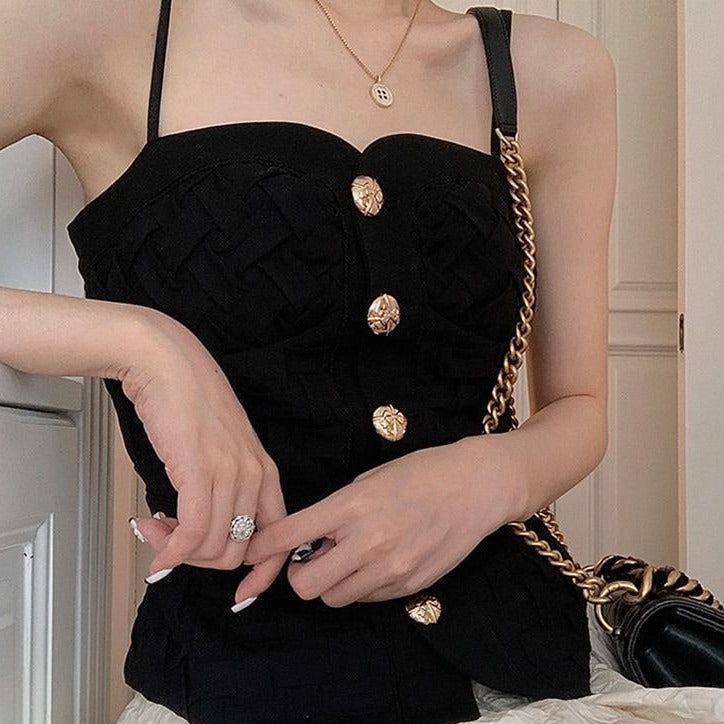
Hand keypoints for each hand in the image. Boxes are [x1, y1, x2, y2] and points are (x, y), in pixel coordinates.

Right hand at [120, 310, 288, 602]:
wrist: (168, 364)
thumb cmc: (191, 403)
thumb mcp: (221, 450)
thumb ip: (221, 489)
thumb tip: (199, 534)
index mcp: (266, 472)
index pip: (279, 538)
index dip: (263, 575)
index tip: (243, 596)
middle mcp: (254, 476)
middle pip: (237, 552)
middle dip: (200, 561)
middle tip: (171, 545)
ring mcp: (230, 473)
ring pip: (212, 547)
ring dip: (177, 552)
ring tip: (155, 530)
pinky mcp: (201, 470)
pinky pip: (191, 532)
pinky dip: (171, 549)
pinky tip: (156, 542)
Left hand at [240, 436, 526, 606]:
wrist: (475, 487)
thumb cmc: (422, 472)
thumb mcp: (370, 479)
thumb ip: (337, 511)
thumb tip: (310, 540)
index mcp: (352, 506)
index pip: (290, 535)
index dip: (261, 548)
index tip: (251, 553)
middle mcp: (368, 542)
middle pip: (305, 586)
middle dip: (299, 575)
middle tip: (309, 558)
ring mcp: (391, 568)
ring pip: (334, 598)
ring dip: (330, 582)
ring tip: (348, 557)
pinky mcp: (409, 585)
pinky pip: (367, 598)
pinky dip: (361, 586)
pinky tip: (377, 561)